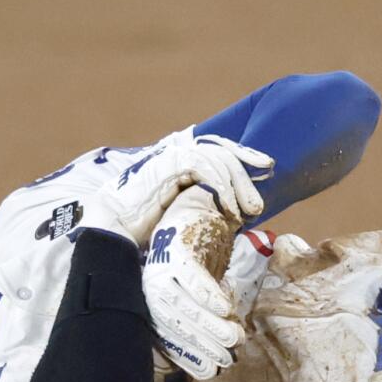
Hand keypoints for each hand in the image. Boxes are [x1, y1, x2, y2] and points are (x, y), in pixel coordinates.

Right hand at [94, 130, 272, 246]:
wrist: (115, 232)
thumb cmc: (148, 230)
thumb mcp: (187, 213)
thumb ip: (207, 205)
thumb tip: (238, 213)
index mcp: (183, 163)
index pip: (219, 149)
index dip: (245, 155)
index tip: (267, 167)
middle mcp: (178, 154)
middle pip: (223, 149)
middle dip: (247, 168)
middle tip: (262, 194)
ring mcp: (171, 157)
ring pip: (218, 158)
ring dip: (238, 184)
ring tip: (249, 210)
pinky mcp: (167, 165)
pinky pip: (204, 167)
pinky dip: (221, 187)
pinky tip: (229, 209)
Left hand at [143, 189, 243, 380]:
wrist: (197, 208)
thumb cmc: (200, 255)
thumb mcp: (200, 290)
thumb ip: (204, 315)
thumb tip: (219, 352)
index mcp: (155, 300)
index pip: (169, 335)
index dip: (190, 355)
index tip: (210, 371)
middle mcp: (153, 286)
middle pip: (175, 322)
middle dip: (202, 343)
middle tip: (228, 357)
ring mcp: (162, 267)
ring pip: (183, 302)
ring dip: (209, 322)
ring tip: (234, 336)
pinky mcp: (175, 248)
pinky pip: (191, 275)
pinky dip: (207, 292)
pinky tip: (224, 307)